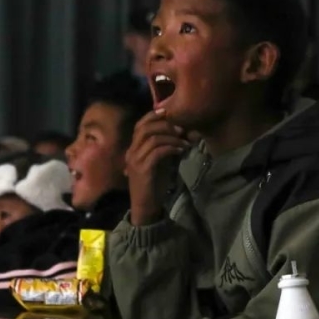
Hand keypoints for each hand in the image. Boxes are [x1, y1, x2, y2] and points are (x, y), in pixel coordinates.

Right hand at [125, 110, 193, 225]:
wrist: (146, 206)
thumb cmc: (154, 183)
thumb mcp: (163, 161)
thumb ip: (169, 147)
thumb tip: (186, 133)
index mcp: (133, 148)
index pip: (140, 125)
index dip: (153, 116)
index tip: (168, 112)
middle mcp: (131, 152)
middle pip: (145, 128)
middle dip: (165, 125)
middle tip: (181, 130)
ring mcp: (135, 160)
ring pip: (152, 139)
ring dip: (172, 138)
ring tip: (184, 142)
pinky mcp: (143, 169)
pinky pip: (157, 152)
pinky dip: (171, 148)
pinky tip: (181, 151)